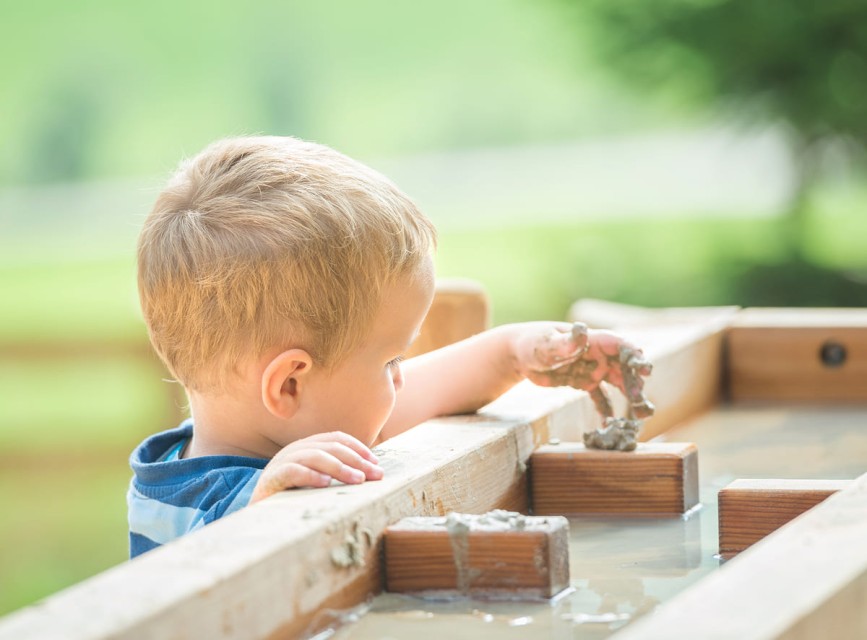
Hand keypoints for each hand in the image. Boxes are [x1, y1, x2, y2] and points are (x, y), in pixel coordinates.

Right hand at [250, 431, 383, 502]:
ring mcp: (282, 462)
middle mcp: (295, 449)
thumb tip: (366, 474)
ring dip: (340, 467)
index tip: (376, 462)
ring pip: (315, 456)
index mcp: (307, 446)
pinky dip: (310, 475)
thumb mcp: (314, 480)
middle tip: (375, 475)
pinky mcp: (271, 478)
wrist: (256, 513)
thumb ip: (333, 472)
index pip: (336, 438)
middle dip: (357, 460)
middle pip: (331, 447)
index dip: (358, 447)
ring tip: (358, 480)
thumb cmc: (291, 496)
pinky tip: (325, 483)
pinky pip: (293, 471)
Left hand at [514, 322, 654, 418]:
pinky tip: (611, 425)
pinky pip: (601, 398)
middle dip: (635, 384)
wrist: (519, 355)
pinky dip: (607, 411)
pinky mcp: (585, 383)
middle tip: (640, 403)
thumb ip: (566, 342)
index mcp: (593, 340)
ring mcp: (594, 369)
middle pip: (624, 368)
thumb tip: (582, 330)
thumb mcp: (547, 343)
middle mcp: (598, 354)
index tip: (645, 369)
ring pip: (619, 383)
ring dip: (630, 398)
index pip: (620, 345)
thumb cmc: (533, 343)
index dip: (634, 355)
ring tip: (639, 417)